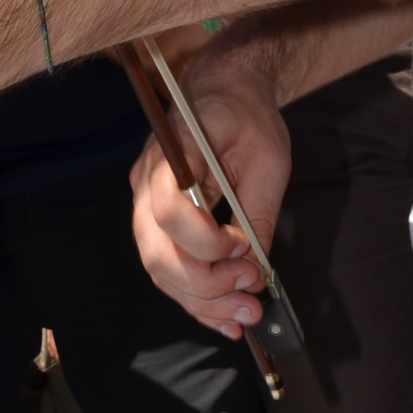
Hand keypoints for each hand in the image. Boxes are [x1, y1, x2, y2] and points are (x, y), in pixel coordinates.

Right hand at [128, 48, 292, 338]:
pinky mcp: (156, 226)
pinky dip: (195, 300)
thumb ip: (258, 213)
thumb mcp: (268, 159)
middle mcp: (146, 185)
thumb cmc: (246, 118)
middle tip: (249, 295)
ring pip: (160, 271)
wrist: (223, 95)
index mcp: (172, 156)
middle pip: (158, 253)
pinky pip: (168, 271)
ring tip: (243, 315)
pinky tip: (224, 317)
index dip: (206, 243)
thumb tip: (255, 268)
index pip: (171, 211)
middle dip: (205, 286)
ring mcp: (145, 207)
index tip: (243, 250)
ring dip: (201, 302)